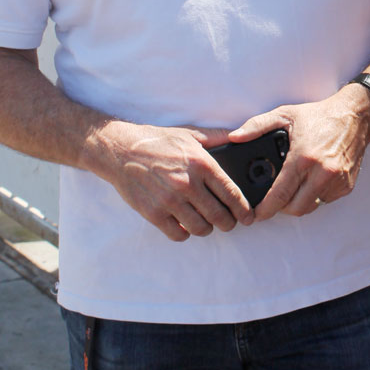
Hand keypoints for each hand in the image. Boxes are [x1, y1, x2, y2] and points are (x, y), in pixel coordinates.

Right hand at [87, 120, 254, 241]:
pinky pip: (177, 235)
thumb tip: (240, 136)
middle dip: (229, 223)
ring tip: (206, 223)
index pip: (231, 194)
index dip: (244, 210)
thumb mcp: (190, 134)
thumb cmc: (157, 142)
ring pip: (200, 228)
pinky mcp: (153, 213)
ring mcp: (170, 201)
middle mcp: (187, 184)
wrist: (121, 150)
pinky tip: (184, 225)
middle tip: (229, 223)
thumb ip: (217, 137)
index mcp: (201, 164)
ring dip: (207, 229)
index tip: (249, 217)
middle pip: (219, 216)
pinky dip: (184, 234)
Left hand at [228, 85, 369, 220]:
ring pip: (311, 207)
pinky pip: (325, 200)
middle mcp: (322, 173)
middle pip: (295, 209)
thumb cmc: (319, 116)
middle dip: (281, 209)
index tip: (256, 214)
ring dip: (299, 203)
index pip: (280, 195)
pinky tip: (311, 181)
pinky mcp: (347, 185)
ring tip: (293, 188)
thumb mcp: (285, 114)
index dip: (265, 209)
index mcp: (303, 158)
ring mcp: (336, 181)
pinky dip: (315, 196)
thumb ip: (256, 126)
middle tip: (274, 200)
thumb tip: (234, 137)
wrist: (355, 116)